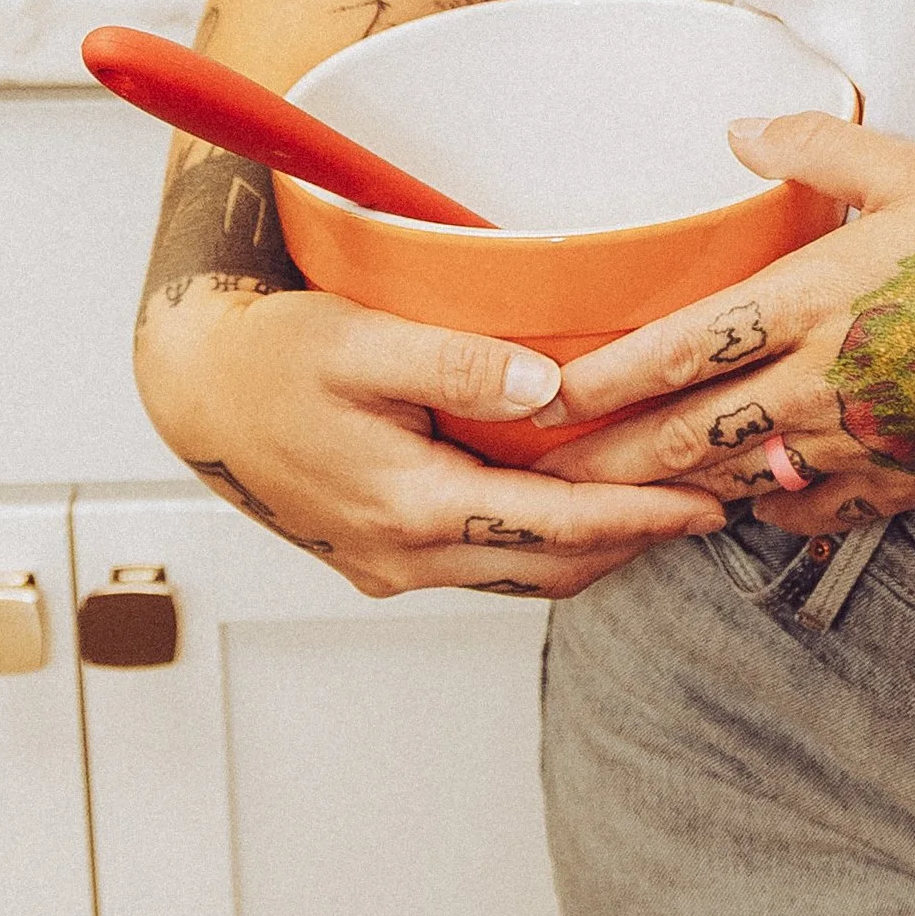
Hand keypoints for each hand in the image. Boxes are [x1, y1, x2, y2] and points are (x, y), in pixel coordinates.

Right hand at [135, 282, 724, 597]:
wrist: (199, 391)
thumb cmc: (275, 356)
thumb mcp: (363, 341)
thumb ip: (460, 366)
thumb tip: (552, 388)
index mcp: (409, 506)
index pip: (556, 528)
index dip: (640, 517)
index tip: (706, 503)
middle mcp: (406, 555)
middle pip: (553, 568)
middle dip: (638, 540)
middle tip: (714, 502)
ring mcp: (394, 565)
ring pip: (523, 573)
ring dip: (598, 546)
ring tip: (668, 503)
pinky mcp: (387, 555)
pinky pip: (489, 563)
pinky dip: (548, 541)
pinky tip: (584, 501)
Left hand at [538, 112, 914, 531]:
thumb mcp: (914, 169)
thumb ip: (819, 147)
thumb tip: (740, 128)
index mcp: (817, 300)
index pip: (685, 347)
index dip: (608, 377)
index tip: (549, 393)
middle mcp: (823, 383)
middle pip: (689, 436)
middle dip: (607, 460)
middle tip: (543, 474)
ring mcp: (857, 446)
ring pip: (737, 483)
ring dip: (667, 495)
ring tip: (609, 503)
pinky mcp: (896, 487)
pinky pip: (808, 515)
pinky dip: (760, 515)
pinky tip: (734, 510)